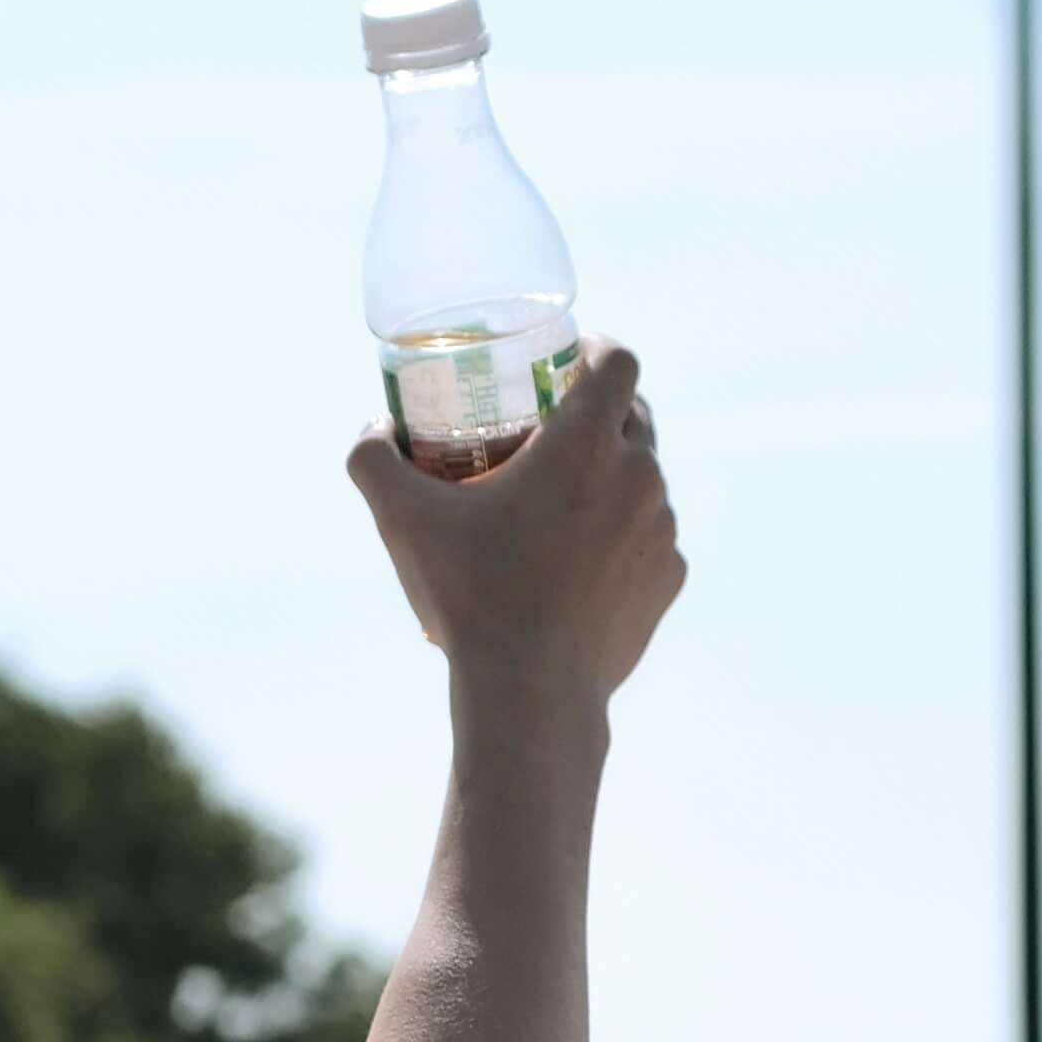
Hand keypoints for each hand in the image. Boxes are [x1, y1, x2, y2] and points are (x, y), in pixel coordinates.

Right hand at [352, 345, 686, 711]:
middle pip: (636, 417)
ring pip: (644, 480)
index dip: (598, 350)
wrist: (532, 691)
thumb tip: (372, 431)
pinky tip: (582, 558)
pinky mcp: (669, 579)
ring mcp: (662, 530)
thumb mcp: (404, 520)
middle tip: (554, 426)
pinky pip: (649, 538)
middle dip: (601, 411)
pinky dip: (622, 535)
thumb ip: (375, 460)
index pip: (619, 363)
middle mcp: (639, 476)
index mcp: (586, 443)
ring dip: (611, 477)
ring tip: (564, 499)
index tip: (573, 358)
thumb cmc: (472, 595)